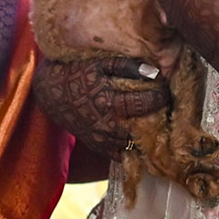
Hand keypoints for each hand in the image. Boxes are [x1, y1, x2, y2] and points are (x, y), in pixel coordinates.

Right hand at [32, 57, 169, 154]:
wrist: (53, 94)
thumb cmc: (80, 74)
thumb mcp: (102, 63)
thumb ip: (128, 66)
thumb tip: (155, 73)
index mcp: (108, 101)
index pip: (144, 103)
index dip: (160, 97)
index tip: (164, 91)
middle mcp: (107, 124)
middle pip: (144, 127)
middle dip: (158, 117)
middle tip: (163, 107)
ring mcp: (103, 139)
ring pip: (136, 144)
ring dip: (148, 134)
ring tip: (153, 120)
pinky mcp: (99, 147)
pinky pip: (123, 154)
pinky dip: (134, 147)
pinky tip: (140, 134)